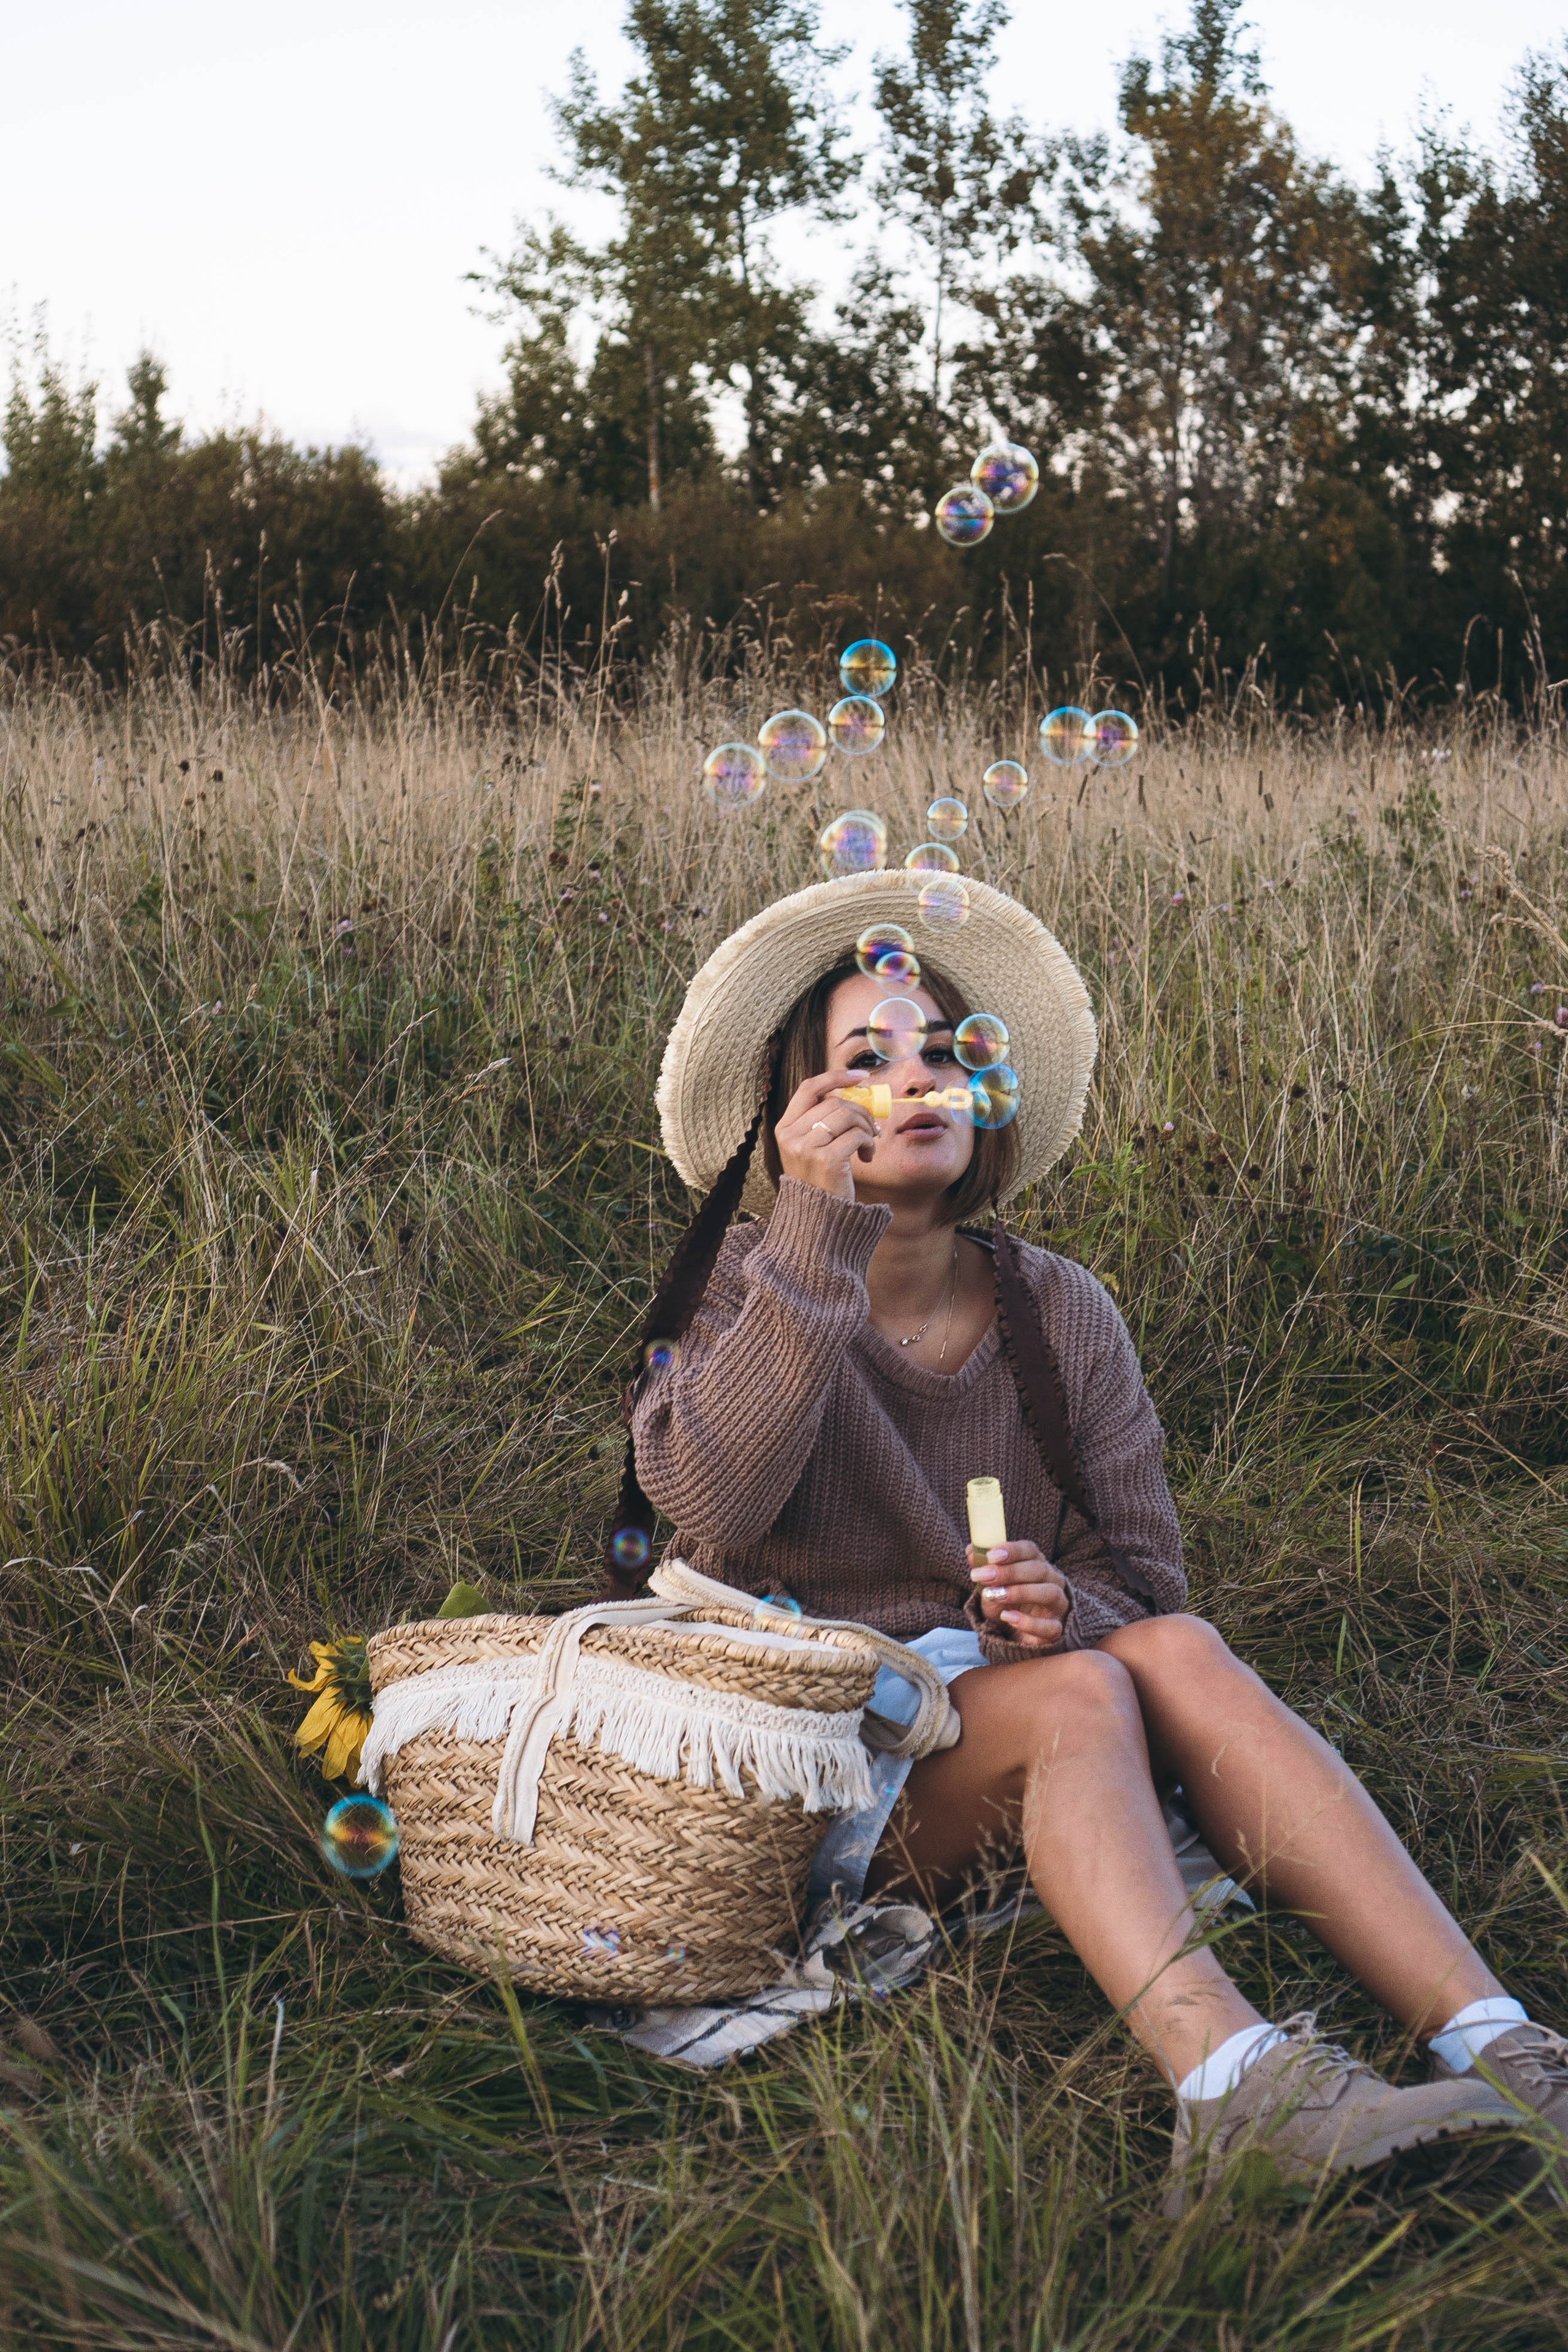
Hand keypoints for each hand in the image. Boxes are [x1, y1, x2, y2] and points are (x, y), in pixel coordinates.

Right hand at [774, 1066, 880, 1201]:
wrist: (818, 1220)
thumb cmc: (820, 1181)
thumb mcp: (811, 1148)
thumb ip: (823, 1121)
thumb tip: (855, 1093)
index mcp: (785, 1128)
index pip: (809, 1088)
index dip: (835, 1077)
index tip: (860, 1077)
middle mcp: (791, 1135)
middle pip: (835, 1102)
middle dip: (861, 1112)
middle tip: (871, 1129)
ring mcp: (806, 1147)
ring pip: (848, 1115)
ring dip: (866, 1128)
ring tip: (868, 1145)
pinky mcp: (826, 1159)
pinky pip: (857, 1135)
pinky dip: (868, 1143)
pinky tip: (866, 1157)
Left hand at [968, 1539, 1068, 1649]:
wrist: (1013, 1635)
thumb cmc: (1005, 1604)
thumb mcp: (990, 1586)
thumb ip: (983, 1568)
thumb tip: (971, 1552)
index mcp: (1037, 1565)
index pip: (1030, 1550)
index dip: (1012, 1550)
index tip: (990, 1556)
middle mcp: (1052, 1582)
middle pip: (1039, 1570)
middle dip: (1010, 1572)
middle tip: (984, 1576)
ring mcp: (1058, 1606)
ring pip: (1050, 1593)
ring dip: (1021, 1592)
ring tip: (995, 1595)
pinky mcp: (1056, 1629)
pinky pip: (1050, 1626)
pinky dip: (1029, 1622)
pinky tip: (1007, 1617)